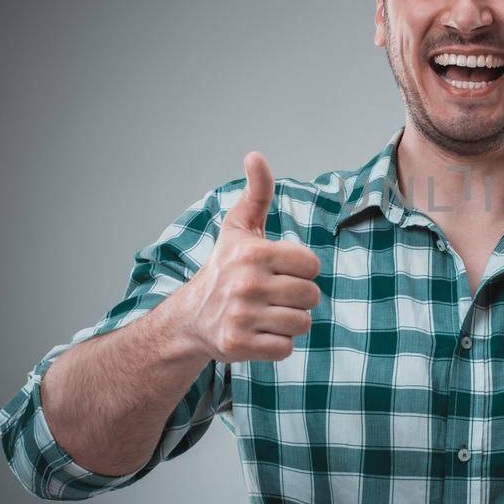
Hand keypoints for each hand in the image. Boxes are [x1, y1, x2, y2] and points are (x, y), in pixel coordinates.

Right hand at [174, 151, 321, 361]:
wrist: (190, 317)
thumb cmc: (225, 266)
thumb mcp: (239, 227)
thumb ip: (257, 192)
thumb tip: (255, 155)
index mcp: (253, 253)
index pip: (312, 265)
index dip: (302, 270)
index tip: (280, 271)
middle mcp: (246, 283)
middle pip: (311, 296)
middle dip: (298, 298)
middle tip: (273, 295)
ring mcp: (241, 316)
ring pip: (301, 323)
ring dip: (289, 322)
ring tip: (266, 314)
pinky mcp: (238, 345)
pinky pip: (285, 348)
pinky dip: (277, 344)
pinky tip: (258, 333)